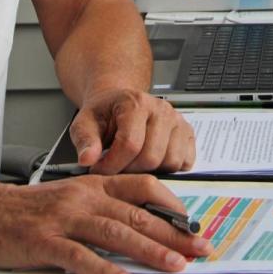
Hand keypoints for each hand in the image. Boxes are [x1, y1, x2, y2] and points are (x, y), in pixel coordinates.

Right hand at [0, 174, 211, 273]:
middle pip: (138, 214)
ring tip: (175, 265)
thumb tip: (141, 232)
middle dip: (173, 234)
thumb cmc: (26, 210)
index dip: (172, 205)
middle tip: (199, 250)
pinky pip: (82, 257)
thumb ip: (102, 210)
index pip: (142, 187)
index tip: (194, 224)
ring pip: (117, 233)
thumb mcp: (70, 199)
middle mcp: (84, 198)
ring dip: (150, 250)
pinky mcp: (46, 242)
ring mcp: (65, 219)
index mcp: (92, 185)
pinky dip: (105, 270)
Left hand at [70, 87, 195, 173]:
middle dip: (130, 170)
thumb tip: (87, 159)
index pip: (130, 144)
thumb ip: (85, 140)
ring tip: (133, 164)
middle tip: (116, 169)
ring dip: (151, 171)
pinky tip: (151, 162)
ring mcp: (178, 120)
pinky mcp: (188, 132)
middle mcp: (161, 109)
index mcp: (135, 102)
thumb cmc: (104, 113)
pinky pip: (185, 162)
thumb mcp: (84, 123)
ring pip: (171, 161)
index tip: (100, 170)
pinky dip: (169, 168)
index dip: (113, 165)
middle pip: (152, 156)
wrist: (118, 103)